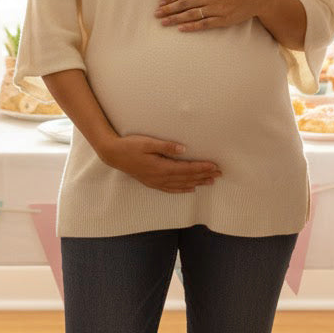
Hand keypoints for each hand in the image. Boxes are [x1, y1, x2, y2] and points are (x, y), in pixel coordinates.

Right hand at [100, 134, 220, 192]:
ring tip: (210, 181)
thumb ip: (166, 146)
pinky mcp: (152, 183)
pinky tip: (190, 189)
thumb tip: (184, 149)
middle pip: (187, 178)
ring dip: (197, 183)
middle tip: (219, 173)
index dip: (202, 168)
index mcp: (161, 167)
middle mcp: (160, 178)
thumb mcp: (148, 142)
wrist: (113, 154)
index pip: (187, 169)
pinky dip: (183, 189)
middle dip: (204, 175)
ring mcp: (156, 182)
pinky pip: (171, 189)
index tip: (214, 166)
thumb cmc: (130, 145)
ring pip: (181, 185)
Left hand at [155, 0, 275, 31]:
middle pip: (185, 4)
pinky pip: (204, 24)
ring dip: (176, 19)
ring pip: (192, 14)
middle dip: (169, 9)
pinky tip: (181, 28)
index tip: (160, 2)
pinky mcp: (222, 20)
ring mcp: (216, 8)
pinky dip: (191, 26)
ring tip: (164, 22)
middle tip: (157, 14)